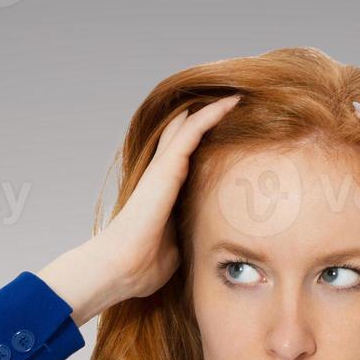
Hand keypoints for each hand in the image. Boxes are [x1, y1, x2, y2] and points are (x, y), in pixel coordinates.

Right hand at [40, 93, 242, 325]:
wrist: (122, 266)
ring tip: (236, 94)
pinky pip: (192, 133)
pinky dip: (210, 115)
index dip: (203, 143)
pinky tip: (230, 102)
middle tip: (231, 99)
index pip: (186, 160)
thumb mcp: (176, 248)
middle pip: (184, 136)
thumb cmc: (144, 264)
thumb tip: (204, 242)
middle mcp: (162, 175)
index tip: (228, 131)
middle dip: (206, 119)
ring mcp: (163, 169)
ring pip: (189, 128)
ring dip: (213, 110)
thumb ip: (188, 236)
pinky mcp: (166, 168)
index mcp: (165, 193)